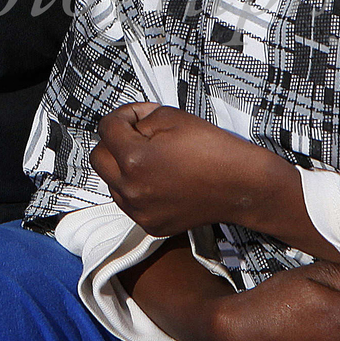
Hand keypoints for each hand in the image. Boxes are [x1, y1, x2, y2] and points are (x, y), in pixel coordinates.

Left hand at [93, 103, 296, 237]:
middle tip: (139, 135)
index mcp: (133, 160)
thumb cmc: (211, 148)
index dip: (124, 115)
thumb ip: (140, 119)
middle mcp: (131, 189)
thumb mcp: (171, 117)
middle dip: (114, 142)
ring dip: (122, 167)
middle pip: (98, 158)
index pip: (106, 128)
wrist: (241, 186)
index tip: (140, 116)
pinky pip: (128, 202)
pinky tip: (159, 180)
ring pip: (111, 182)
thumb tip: (127, 126)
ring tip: (151, 159)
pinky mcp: (150, 225)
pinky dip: (136, 189)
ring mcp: (139, 211)